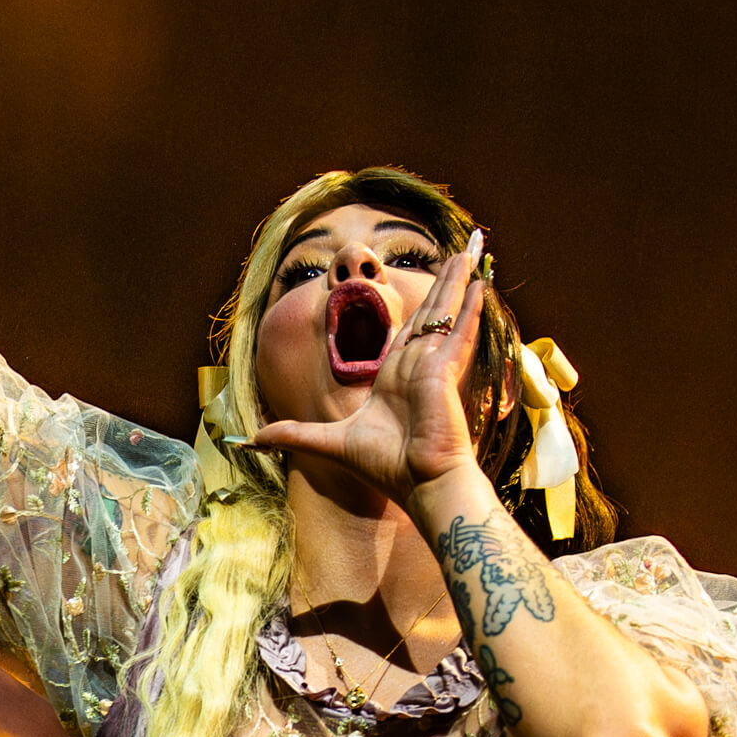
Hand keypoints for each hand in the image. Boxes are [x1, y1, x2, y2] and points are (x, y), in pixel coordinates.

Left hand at [253, 237, 487, 503]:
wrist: (417, 483)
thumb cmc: (385, 466)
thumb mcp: (328, 442)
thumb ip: (295, 434)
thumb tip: (255, 438)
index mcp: (396, 377)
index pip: (407, 331)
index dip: (419, 307)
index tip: (430, 287)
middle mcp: (417, 366)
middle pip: (430, 313)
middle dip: (444, 281)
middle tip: (459, 252)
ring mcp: (434, 367)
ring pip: (446, 313)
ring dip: (457, 282)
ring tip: (470, 252)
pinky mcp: (445, 371)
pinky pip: (460, 332)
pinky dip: (470, 308)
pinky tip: (481, 285)